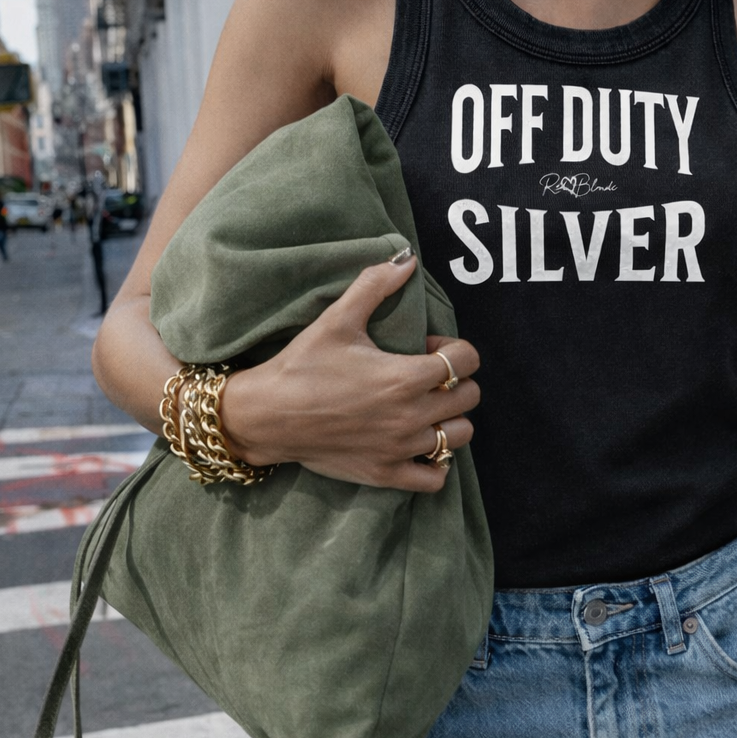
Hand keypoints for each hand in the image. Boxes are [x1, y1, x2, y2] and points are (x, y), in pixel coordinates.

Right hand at [219, 250, 479, 490]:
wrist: (267, 415)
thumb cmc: (302, 365)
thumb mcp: (337, 319)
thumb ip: (375, 286)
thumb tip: (406, 259)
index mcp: (405, 377)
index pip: (467, 361)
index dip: (455, 348)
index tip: (428, 346)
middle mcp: (410, 416)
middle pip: (469, 398)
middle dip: (456, 381)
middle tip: (427, 376)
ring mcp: (400, 449)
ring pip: (459, 437)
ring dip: (450, 419)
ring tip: (426, 408)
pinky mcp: (386, 474)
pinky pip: (435, 478)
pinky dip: (436, 463)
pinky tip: (419, 444)